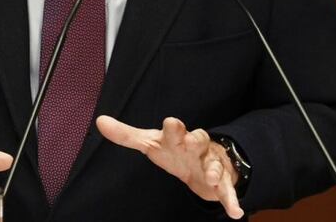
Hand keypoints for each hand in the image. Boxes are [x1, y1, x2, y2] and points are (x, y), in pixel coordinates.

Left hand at [96, 115, 243, 218]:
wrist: (201, 160)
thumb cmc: (173, 149)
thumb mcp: (150, 143)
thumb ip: (126, 135)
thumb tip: (100, 121)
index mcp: (179, 137)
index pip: (176, 128)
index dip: (174, 127)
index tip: (171, 124)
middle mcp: (196, 147)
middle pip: (199, 139)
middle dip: (196, 140)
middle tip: (191, 142)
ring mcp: (210, 163)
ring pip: (215, 164)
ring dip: (214, 170)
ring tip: (212, 178)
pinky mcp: (221, 182)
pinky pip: (228, 191)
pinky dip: (232, 201)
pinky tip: (236, 214)